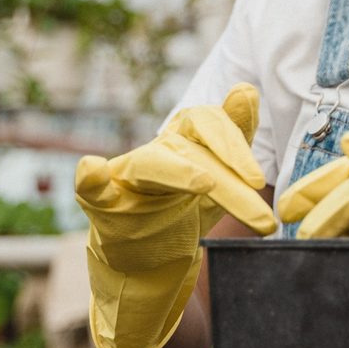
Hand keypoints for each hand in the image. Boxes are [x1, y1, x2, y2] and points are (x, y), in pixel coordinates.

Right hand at [76, 83, 276, 347]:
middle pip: (192, 149)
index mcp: (186, 141)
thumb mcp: (220, 174)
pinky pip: (92, 188)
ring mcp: (127, 177)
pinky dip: (90, 178)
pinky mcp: (102, 205)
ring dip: (179, 172)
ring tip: (205, 183)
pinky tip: (91, 170)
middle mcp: (157, 151)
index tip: (258, 180)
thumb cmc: (186, 208)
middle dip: (227, 172)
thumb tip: (246, 89)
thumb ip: (235, 134)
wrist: (148, 258)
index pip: (209, 124)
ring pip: (152, 165)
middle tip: (255, 194)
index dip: (234, 144)